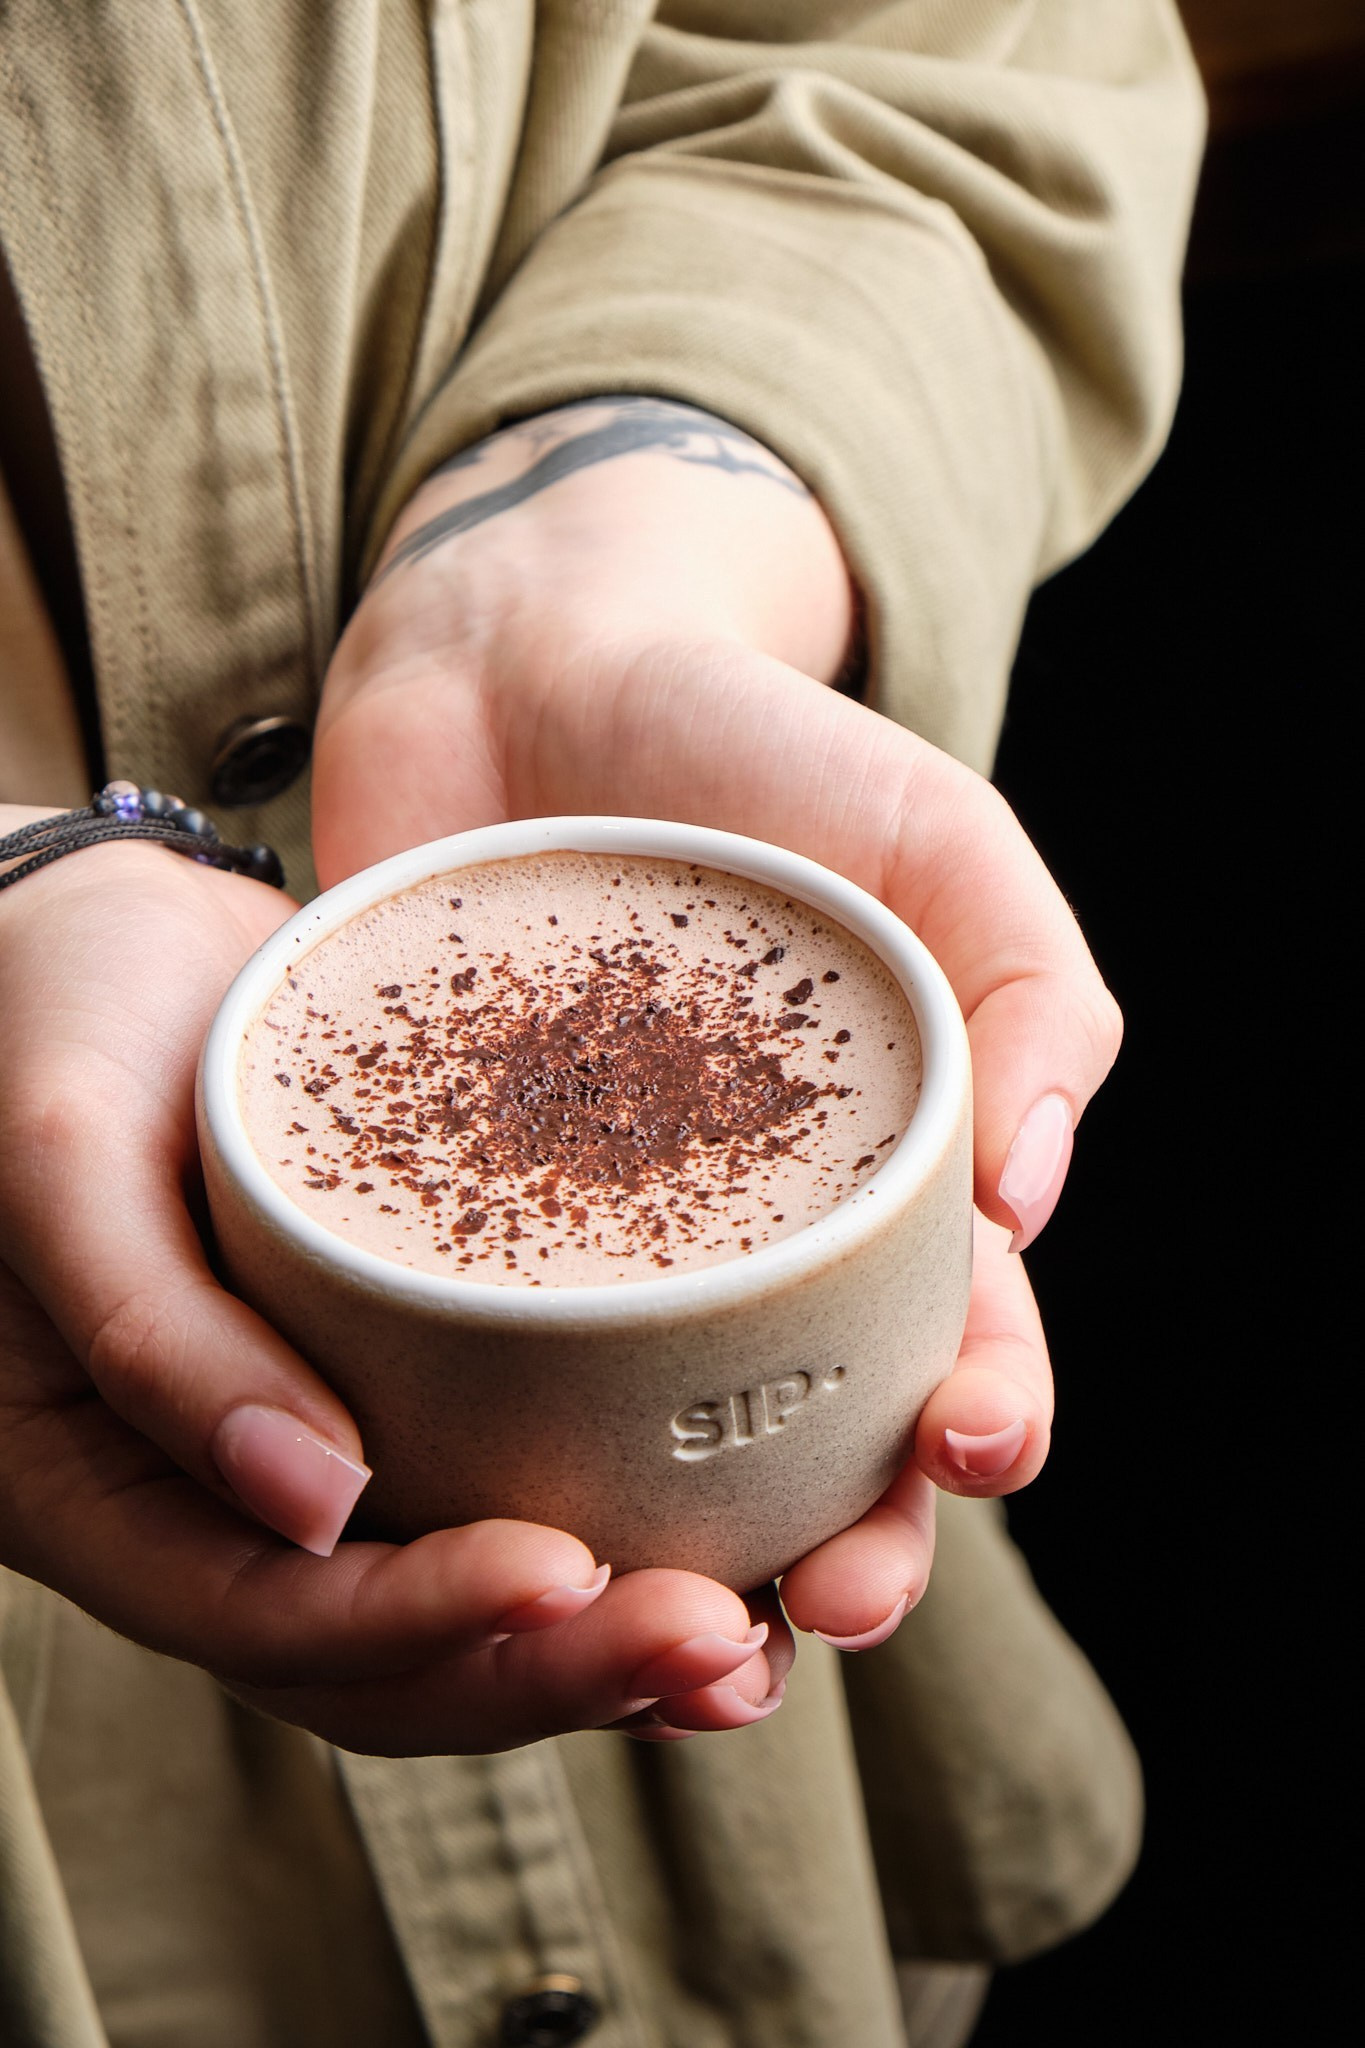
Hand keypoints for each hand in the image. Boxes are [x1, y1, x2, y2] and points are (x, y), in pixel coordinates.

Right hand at [0, 824, 789, 1747]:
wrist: (108, 943)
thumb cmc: (46, 1020)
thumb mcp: (64, 1156)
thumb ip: (153, 1334)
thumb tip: (322, 1509)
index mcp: (98, 1493)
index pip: (271, 1619)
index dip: (423, 1620)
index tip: (567, 1569)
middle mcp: (211, 1506)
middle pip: (391, 1662)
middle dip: (557, 1668)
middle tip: (723, 1641)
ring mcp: (308, 1450)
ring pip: (456, 1610)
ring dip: (599, 1641)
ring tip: (753, 1639)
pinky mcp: (391, 1382)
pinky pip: (492, 1489)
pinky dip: (601, 1531)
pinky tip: (725, 1530)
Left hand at [314, 398, 1120, 1651]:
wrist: (531, 658)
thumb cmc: (761, 748)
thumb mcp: (938, 838)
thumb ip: (1030, 990)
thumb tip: (1034, 1201)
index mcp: (871, 1180)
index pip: (956, 1336)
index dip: (976, 1417)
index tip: (961, 1453)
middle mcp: (730, 1241)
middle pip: (802, 1434)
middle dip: (836, 1537)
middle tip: (817, 1604)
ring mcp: (579, 1241)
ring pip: (637, 1441)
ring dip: (670, 1549)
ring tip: (661, 1616)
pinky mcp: (432, 1212)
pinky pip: (456, 1344)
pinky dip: (474, 1437)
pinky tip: (465, 1507)